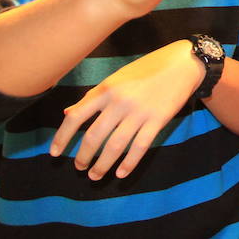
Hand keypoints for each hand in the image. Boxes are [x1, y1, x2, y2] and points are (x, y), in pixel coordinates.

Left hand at [49, 40, 202, 179]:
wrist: (183, 63)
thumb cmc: (148, 68)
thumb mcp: (117, 78)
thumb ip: (93, 96)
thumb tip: (68, 113)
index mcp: (106, 88)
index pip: (76, 116)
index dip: (62, 137)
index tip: (56, 153)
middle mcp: (120, 101)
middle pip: (94, 136)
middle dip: (84, 157)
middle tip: (80, 167)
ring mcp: (139, 112)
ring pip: (115, 146)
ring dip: (102, 165)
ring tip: (95, 175)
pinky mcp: (158, 120)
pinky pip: (139, 147)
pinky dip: (129, 164)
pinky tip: (121, 173)